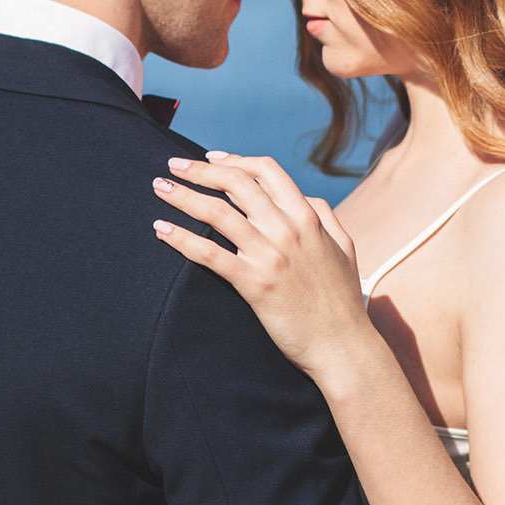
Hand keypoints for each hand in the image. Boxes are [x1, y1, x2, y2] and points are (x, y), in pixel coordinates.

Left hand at [152, 153, 373, 377]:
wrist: (343, 346)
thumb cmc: (343, 300)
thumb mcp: (344, 247)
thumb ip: (324, 216)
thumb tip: (304, 198)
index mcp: (308, 217)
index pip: (266, 171)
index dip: (235, 159)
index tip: (211, 158)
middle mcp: (287, 230)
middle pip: (236, 183)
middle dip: (200, 170)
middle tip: (174, 164)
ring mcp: (270, 256)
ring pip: (218, 213)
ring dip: (183, 195)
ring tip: (159, 188)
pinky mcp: (254, 284)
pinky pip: (210, 255)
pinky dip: (182, 239)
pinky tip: (162, 230)